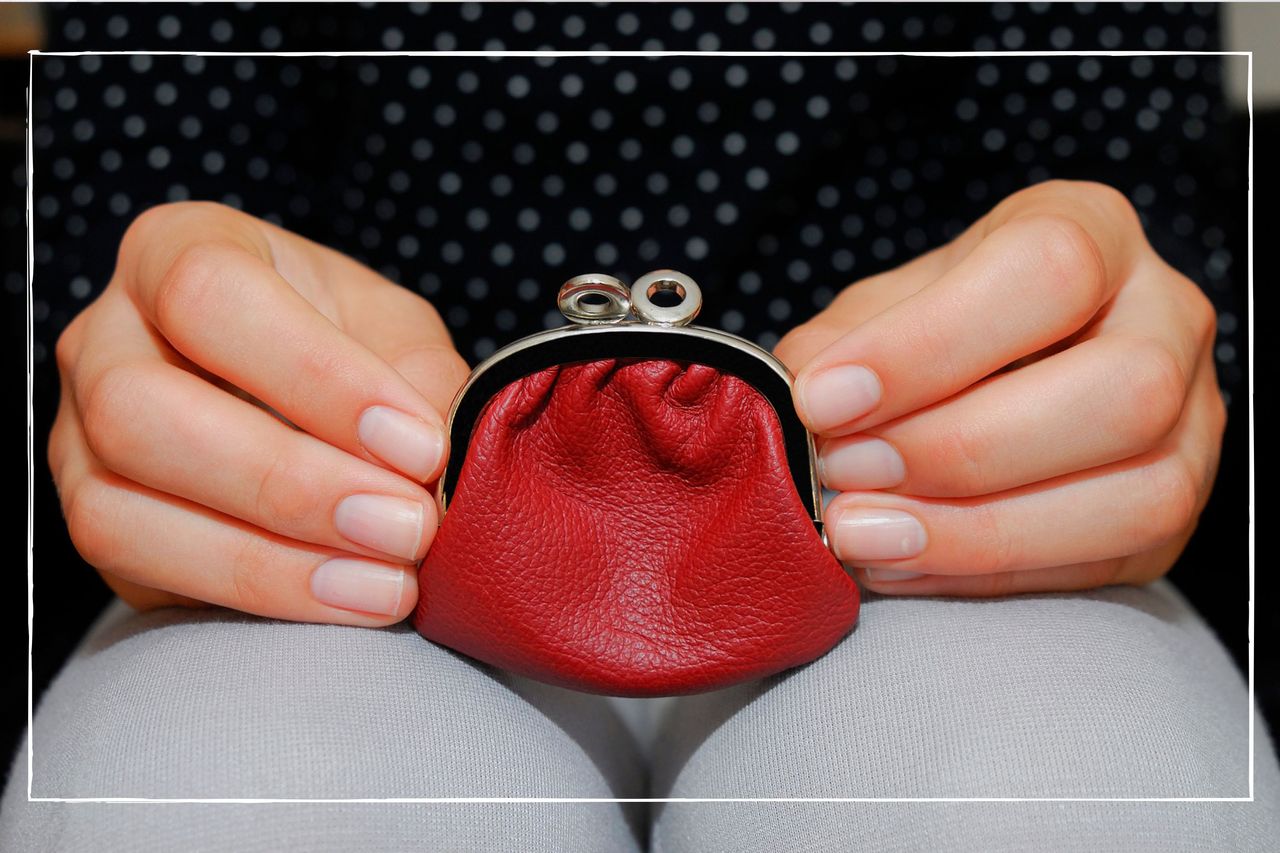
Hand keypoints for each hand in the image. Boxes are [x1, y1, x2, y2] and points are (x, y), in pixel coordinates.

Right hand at [50, 202, 469, 624]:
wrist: (302, 399)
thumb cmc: (350, 346)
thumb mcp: (398, 335)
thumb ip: (420, 385)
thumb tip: (441, 471)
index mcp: (179, 250)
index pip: (208, 295)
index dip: (316, 378)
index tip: (419, 446)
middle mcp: (106, 337)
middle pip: (139, 412)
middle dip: (287, 485)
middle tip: (406, 527)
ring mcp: (77, 437)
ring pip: (115, 511)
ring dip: (269, 561)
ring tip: (387, 583)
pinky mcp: (96, 521)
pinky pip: (140, 574)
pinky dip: (254, 596)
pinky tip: (344, 599)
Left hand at [776, 181, 1224, 595]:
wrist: (988, 377)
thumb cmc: (932, 329)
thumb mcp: (880, 309)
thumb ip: (839, 345)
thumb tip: (800, 401)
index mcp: (1092, 231)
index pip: (1046, 271)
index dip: (929, 345)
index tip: (824, 400)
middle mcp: (1165, 317)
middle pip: (1120, 390)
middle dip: (961, 449)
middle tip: (845, 472)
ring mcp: (1193, 422)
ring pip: (1140, 496)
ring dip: (978, 532)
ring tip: (863, 534)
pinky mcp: (1174, 513)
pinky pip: (1108, 564)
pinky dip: (988, 575)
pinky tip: (902, 563)